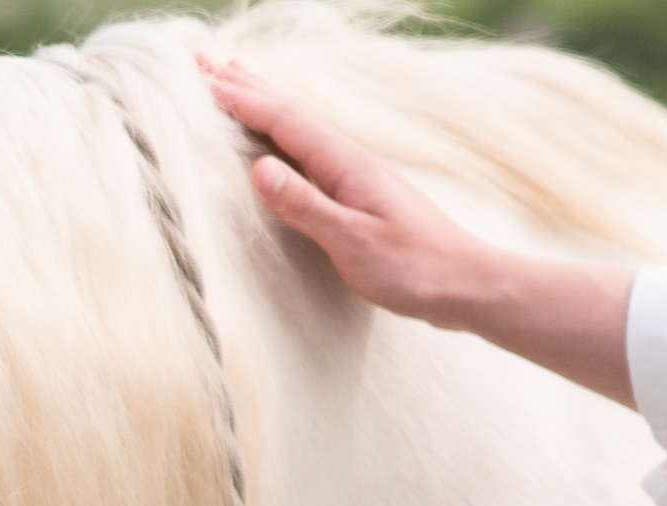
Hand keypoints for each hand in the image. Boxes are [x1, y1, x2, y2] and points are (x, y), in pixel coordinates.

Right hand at [199, 55, 487, 328]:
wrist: (465, 284)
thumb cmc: (413, 268)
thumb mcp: (353, 241)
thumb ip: (305, 205)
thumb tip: (258, 168)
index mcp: (345, 163)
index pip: (283, 121)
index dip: (241, 100)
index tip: (201, 80)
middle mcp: (350, 159)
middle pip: (289, 111)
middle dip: (246, 85)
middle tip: (204, 60)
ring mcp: (356, 175)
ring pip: (298, 127)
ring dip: (262, 101)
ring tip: (234, 80)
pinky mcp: (360, 194)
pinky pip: (308, 149)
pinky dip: (283, 132)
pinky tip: (280, 140)